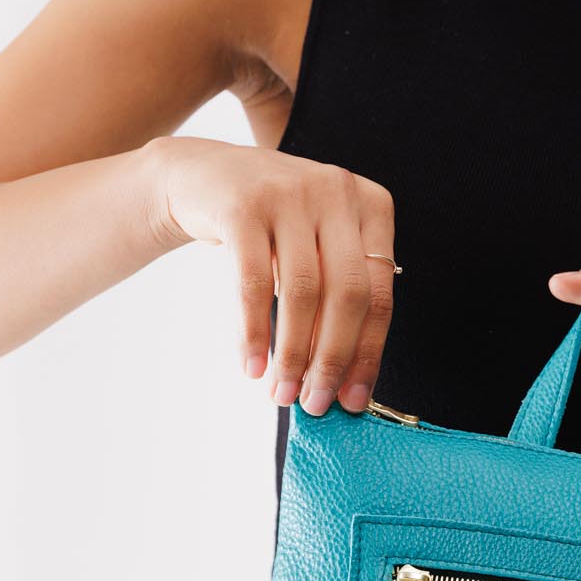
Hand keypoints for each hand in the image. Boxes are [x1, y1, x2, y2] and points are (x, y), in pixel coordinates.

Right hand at [147, 136, 395, 414]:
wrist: (201, 178)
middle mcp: (337, 191)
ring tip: (281, 392)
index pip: (380, 295)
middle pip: (347, 295)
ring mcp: (290, 192)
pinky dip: (253, 333)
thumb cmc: (272, 229)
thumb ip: (339, 304)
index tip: (352, 399)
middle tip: (315, 402)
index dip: (367, 354)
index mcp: (371, 207)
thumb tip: (347, 387)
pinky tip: (252, 366)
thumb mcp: (318, 251)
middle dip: (331, 359)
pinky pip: (253, 284)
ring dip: (292, 354)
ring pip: (302, 292)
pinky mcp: (242, 204)